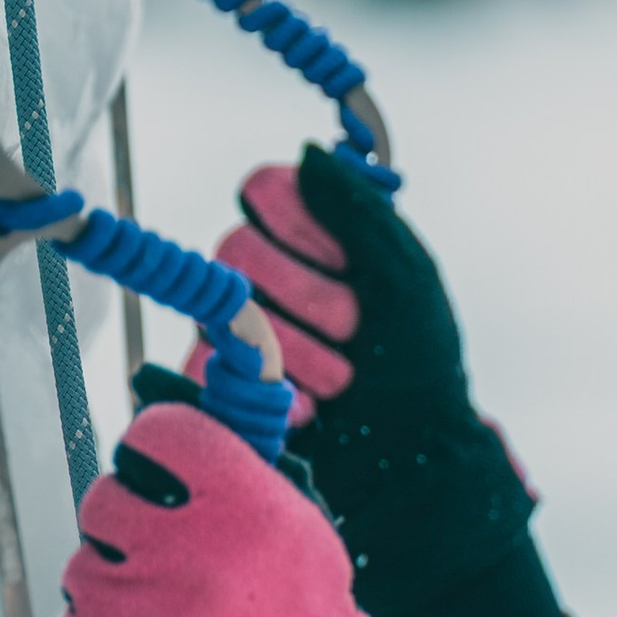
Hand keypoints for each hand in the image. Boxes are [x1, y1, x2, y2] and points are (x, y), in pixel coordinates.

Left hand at [53, 402, 445, 616]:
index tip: (155, 470)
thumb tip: (178, 435)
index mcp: (242, 506)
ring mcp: (138, 610)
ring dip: (112, 593)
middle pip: (105, 499)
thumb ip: (242, 482)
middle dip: (126, 528)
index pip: (156, 433)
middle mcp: (187, 550)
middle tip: (160, 562)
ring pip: (82, 570)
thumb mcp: (303, 540)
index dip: (153, 450)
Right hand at [206, 148, 557, 616]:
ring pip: (218, 311)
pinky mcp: (217, 388)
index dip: (302, 228)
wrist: (415, 459)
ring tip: (342, 383)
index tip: (348, 265)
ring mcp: (231, 332)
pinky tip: (305, 410)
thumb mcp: (408, 280)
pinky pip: (198, 372)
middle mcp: (260, 276)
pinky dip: (257, 392)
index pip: (262, 192)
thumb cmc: (418, 366)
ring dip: (295, 351)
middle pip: (236, 250)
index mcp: (307, 235)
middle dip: (306, 297)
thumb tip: (307, 157)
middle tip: (353, 332)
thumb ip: (360, 211)